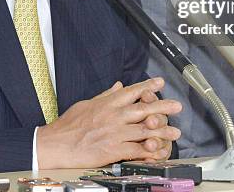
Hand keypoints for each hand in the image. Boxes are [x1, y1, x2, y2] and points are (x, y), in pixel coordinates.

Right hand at [36, 77, 181, 168]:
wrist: (56, 145)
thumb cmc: (68, 125)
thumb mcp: (86, 104)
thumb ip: (105, 96)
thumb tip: (118, 86)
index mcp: (107, 103)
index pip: (131, 91)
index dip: (147, 87)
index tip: (160, 83)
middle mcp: (113, 115)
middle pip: (142, 109)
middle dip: (162, 107)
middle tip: (176, 106)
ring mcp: (114, 133)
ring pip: (143, 130)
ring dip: (162, 131)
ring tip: (175, 132)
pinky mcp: (113, 150)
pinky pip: (135, 150)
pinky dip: (148, 151)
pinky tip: (159, 151)